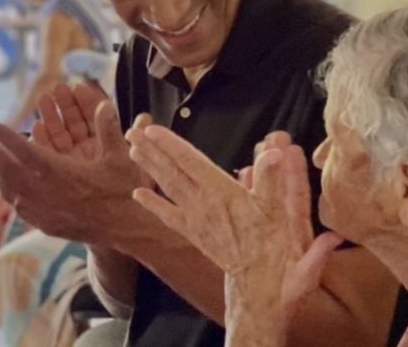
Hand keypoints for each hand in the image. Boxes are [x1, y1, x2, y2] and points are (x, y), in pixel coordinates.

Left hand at [0, 82, 152, 242]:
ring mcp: (41, 211)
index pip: (22, 151)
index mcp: (57, 172)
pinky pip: (18, 206)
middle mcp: (43, 192)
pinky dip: (9, 191)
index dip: (6, 137)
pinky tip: (9, 186)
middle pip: (7, 170)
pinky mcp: (45, 224)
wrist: (125, 229)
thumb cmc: (122, 190)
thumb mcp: (118, 157)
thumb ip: (108, 128)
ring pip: (9, 189)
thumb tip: (104, 102)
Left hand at [126, 127, 341, 319]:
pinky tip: (138, 194)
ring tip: (133, 151)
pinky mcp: (192, 232)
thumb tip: (273, 153)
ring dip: (150, 169)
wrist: (256, 278)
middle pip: (171, 171)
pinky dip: (153, 204)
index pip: (190, 161)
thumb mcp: (276, 207)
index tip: (151, 129)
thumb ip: (271, 179)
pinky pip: (168, 216)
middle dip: (152, 151)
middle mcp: (202, 202)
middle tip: (131, 132)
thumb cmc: (268, 240)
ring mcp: (194, 218)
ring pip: (167, 188)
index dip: (170, 144)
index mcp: (220, 191)